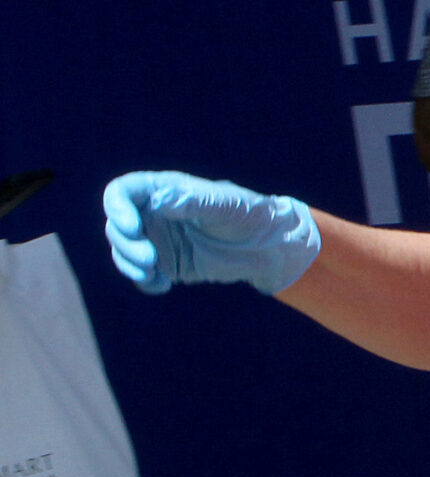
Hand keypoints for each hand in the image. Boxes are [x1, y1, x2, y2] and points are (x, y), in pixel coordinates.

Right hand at [101, 171, 320, 295]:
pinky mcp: (164, 262)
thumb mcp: (225, 206)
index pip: (122, 192)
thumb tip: (159, 199)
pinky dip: (143, 281)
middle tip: (151, 260)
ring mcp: (157, 238)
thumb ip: (193, 202)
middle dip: (126, 244)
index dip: (117, 208)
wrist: (267, 247)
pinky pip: (140, 273)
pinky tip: (162, 286)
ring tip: (153, 274)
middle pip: (116, 225)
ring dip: (129, 264)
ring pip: (122, 250)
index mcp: (166, 190)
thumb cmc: (249, 216)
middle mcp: (155, 213)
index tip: (132, 228)